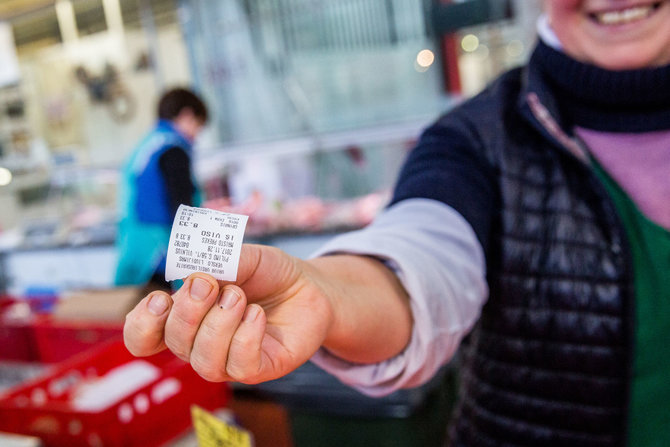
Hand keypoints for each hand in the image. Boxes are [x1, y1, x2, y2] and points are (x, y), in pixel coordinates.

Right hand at [124, 244, 332, 383]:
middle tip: (211, 284)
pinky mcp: (259, 368)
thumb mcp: (242, 255)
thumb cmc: (268, 274)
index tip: (161, 297)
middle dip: (188, 310)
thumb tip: (195, 271)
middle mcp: (200, 343)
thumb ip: (218, 260)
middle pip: (173, 342)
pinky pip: (241, 366)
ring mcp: (228, 359)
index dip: (142, 324)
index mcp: (186, 316)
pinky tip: (257, 314)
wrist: (309, 286)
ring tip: (240, 296)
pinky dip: (246, 336)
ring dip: (219, 324)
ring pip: (204, 361)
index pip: (143, 337)